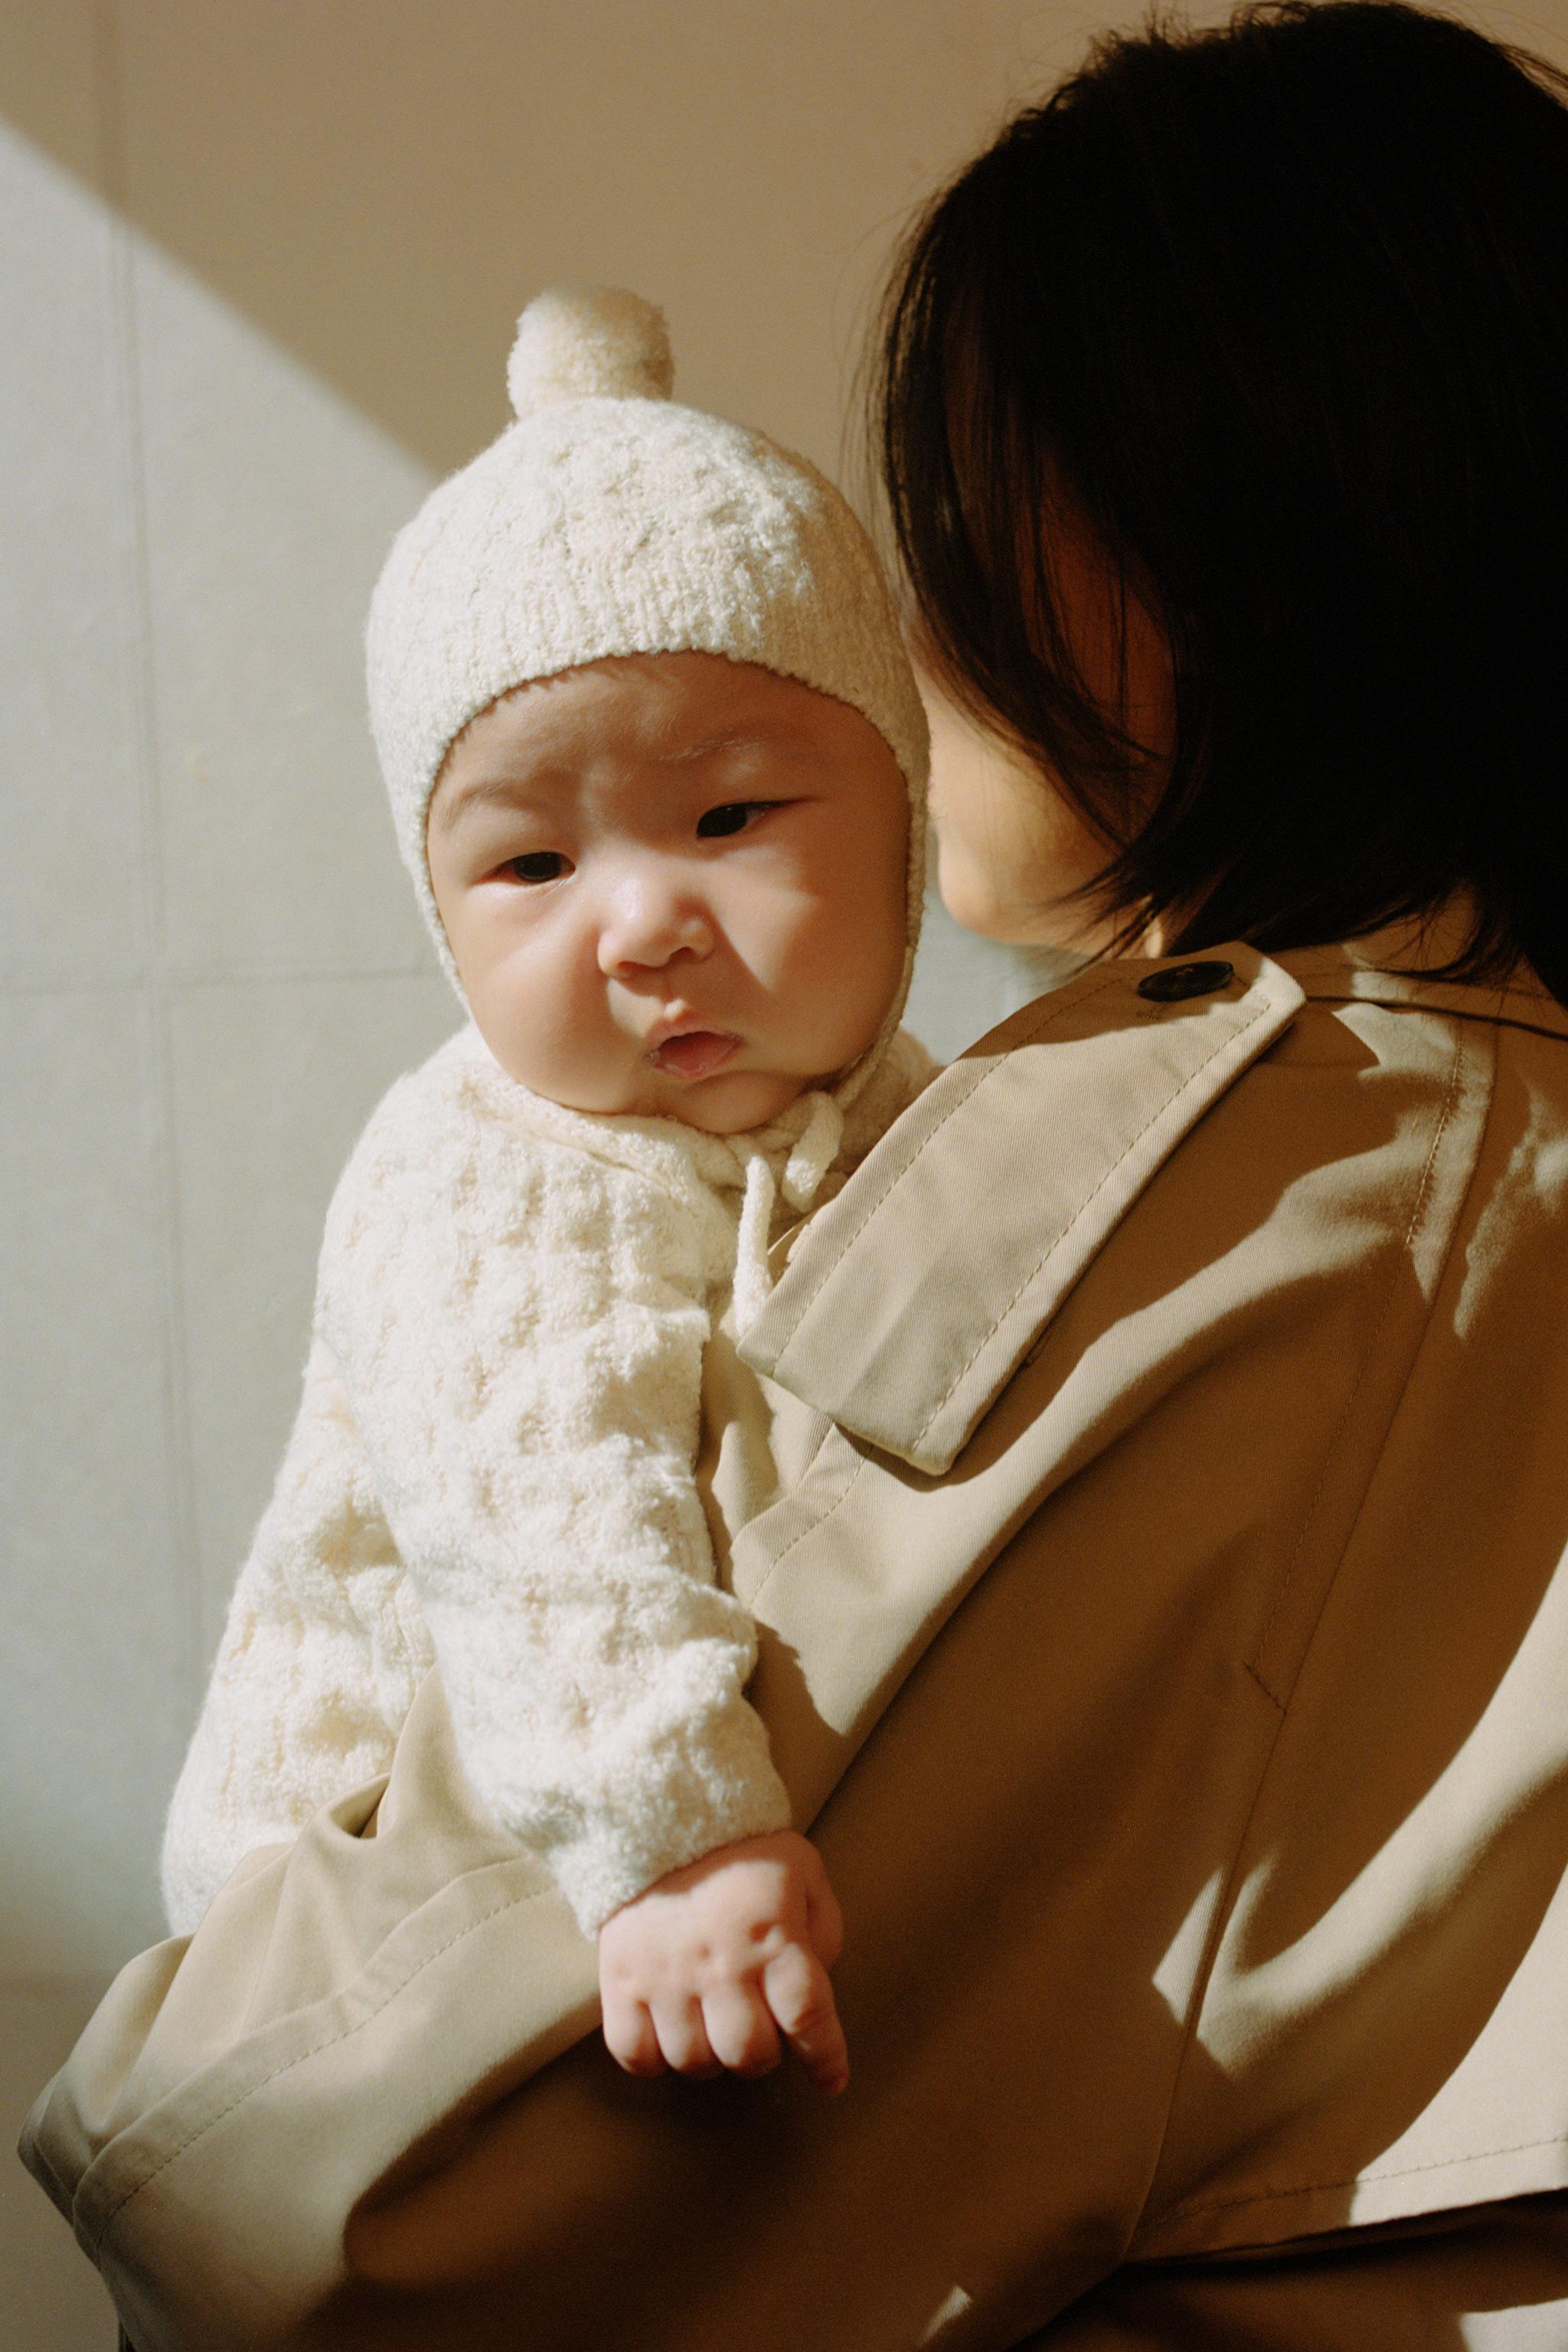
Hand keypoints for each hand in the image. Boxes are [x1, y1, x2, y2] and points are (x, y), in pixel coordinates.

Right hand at [597, 1829, 848, 2093]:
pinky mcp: (620, 1979)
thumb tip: (813, 1991)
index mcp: (773, 1935)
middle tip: (759, 2031)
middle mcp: (721, 1964)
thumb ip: (823, 1932)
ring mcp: (666, 1976)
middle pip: (750, 2054)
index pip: (809, 2016)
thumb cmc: (741, 1849)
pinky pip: (635, 2054)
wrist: (659, 1811)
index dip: (825, 2058)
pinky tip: (668, 2031)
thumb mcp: (804, 1873)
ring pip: (694, 2061)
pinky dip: (654, 2057)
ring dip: (712, 2055)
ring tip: (712, 2024)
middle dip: (763, 2054)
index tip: (831, 2081)